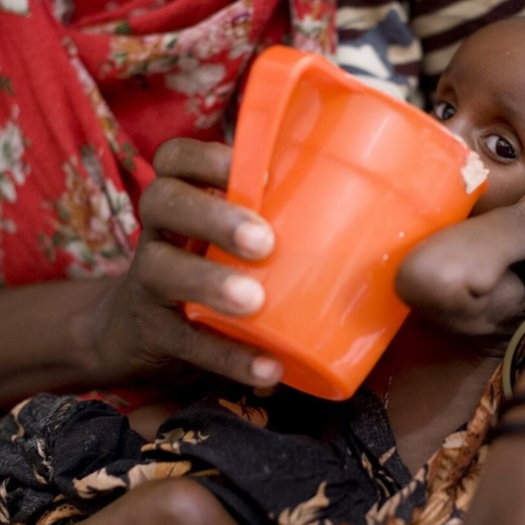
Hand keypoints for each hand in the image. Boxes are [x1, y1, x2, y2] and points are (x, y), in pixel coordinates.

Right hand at [90, 138, 283, 388]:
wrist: (138, 333)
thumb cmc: (210, 268)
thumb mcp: (229, 237)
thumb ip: (280, 221)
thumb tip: (386, 225)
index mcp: (183, 199)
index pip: (175, 158)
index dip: (206, 157)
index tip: (257, 171)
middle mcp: (158, 231)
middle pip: (163, 201)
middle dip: (213, 216)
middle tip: (263, 242)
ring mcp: (149, 281)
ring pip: (161, 268)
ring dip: (210, 281)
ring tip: (253, 301)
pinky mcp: (154, 332)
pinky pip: (186, 341)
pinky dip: (227, 354)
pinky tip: (267, 367)